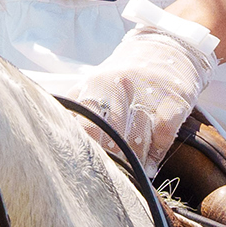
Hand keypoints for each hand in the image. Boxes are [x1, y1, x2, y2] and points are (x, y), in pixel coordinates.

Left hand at [68, 27, 212, 168]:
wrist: (166, 48)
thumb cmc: (124, 74)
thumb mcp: (94, 81)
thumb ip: (73, 105)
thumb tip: (51, 132)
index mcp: (98, 82)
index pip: (85, 123)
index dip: (85, 148)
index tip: (83, 167)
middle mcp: (123, 86)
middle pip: (111, 136)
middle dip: (109, 161)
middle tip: (106, 178)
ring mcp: (151, 94)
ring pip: (137, 142)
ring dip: (132, 164)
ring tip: (126, 177)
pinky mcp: (175, 101)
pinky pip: (164, 138)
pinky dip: (155, 157)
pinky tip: (149, 167)